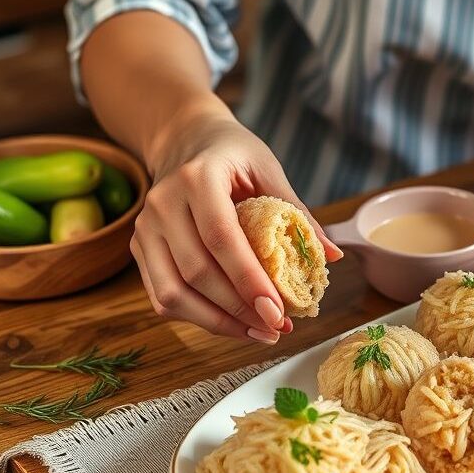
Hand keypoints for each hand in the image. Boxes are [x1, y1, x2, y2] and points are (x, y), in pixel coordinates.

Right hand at [131, 102, 341, 341]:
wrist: (184, 139)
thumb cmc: (233, 154)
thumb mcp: (269, 169)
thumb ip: (297, 213)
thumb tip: (333, 257)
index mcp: (197, 179)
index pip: (221, 239)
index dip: (248, 281)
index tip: (277, 312)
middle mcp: (162, 204)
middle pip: (196, 273)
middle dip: (239, 310)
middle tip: (277, 328)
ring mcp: (144, 229)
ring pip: (173, 295)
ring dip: (218, 323)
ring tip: (260, 333)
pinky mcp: (140, 249)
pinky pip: (163, 297)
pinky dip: (200, 318)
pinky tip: (234, 324)